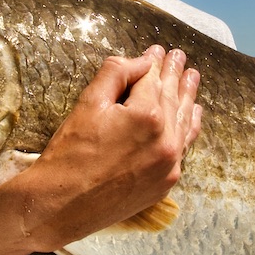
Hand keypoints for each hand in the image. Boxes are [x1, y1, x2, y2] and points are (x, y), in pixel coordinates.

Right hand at [0, 45, 202, 254]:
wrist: (60, 204)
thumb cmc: (69, 152)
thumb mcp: (88, 104)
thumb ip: (117, 73)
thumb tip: (142, 61)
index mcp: (147, 116)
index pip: (153, 79)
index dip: (154, 61)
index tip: (158, 50)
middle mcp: (166, 139)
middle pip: (171, 97)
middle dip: (174, 74)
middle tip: (179, 56)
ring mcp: (169, 163)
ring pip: (183, 120)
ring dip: (187, 96)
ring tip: (192, 77)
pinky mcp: (166, 182)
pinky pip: (183, 147)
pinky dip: (189, 126)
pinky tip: (193, 113)